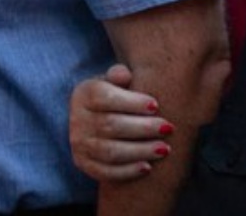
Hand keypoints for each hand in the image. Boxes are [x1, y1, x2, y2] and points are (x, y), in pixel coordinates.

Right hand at [69, 63, 174, 182]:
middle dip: (142, 128)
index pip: (104, 98)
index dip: (131, 102)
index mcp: (83, 94)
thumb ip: (119, 75)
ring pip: (110, 151)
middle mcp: (77, 119)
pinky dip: (128, 171)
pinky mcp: (84, 164)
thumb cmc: (115, 99)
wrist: (95, 122)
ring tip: (165, 149)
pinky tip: (148, 167)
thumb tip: (124, 74)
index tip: (156, 105)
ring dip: (140, 151)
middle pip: (109, 125)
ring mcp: (79, 144)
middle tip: (168, 128)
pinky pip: (106, 172)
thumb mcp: (113, 82)